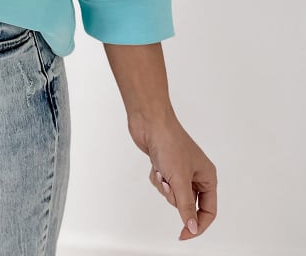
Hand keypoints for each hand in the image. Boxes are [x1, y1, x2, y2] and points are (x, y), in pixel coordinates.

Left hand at [128, 111, 216, 240]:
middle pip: (188, 204)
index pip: (209, 211)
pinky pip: (162, 185)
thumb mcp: (180, 179)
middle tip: (169, 183)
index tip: (183, 234)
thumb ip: (186, 206)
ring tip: (162, 170)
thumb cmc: (169, 143)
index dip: (198, 225)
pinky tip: (155, 165)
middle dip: (175, 197)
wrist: (149, 122)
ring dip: (164, 186)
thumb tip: (193, 228)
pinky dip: (157, 178)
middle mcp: (196, 174)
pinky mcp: (166, 167)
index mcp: (208, 176)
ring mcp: (180, 170)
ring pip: (173, 195)